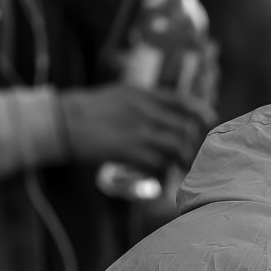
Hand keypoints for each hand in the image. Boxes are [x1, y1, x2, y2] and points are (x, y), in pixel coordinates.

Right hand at [59, 81, 210, 172]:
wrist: (62, 121)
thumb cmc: (87, 110)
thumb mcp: (118, 94)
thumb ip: (142, 102)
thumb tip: (162, 113)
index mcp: (141, 94)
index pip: (180, 101)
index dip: (198, 111)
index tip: (208, 119)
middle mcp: (145, 111)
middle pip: (184, 129)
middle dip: (191, 145)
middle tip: (190, 156)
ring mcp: (139, 131)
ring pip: (175, 148)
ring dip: (178, 161)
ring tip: (175, 169)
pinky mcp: (130, 151)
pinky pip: (158, 165)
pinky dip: (161, 172)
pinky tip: (155, 176)